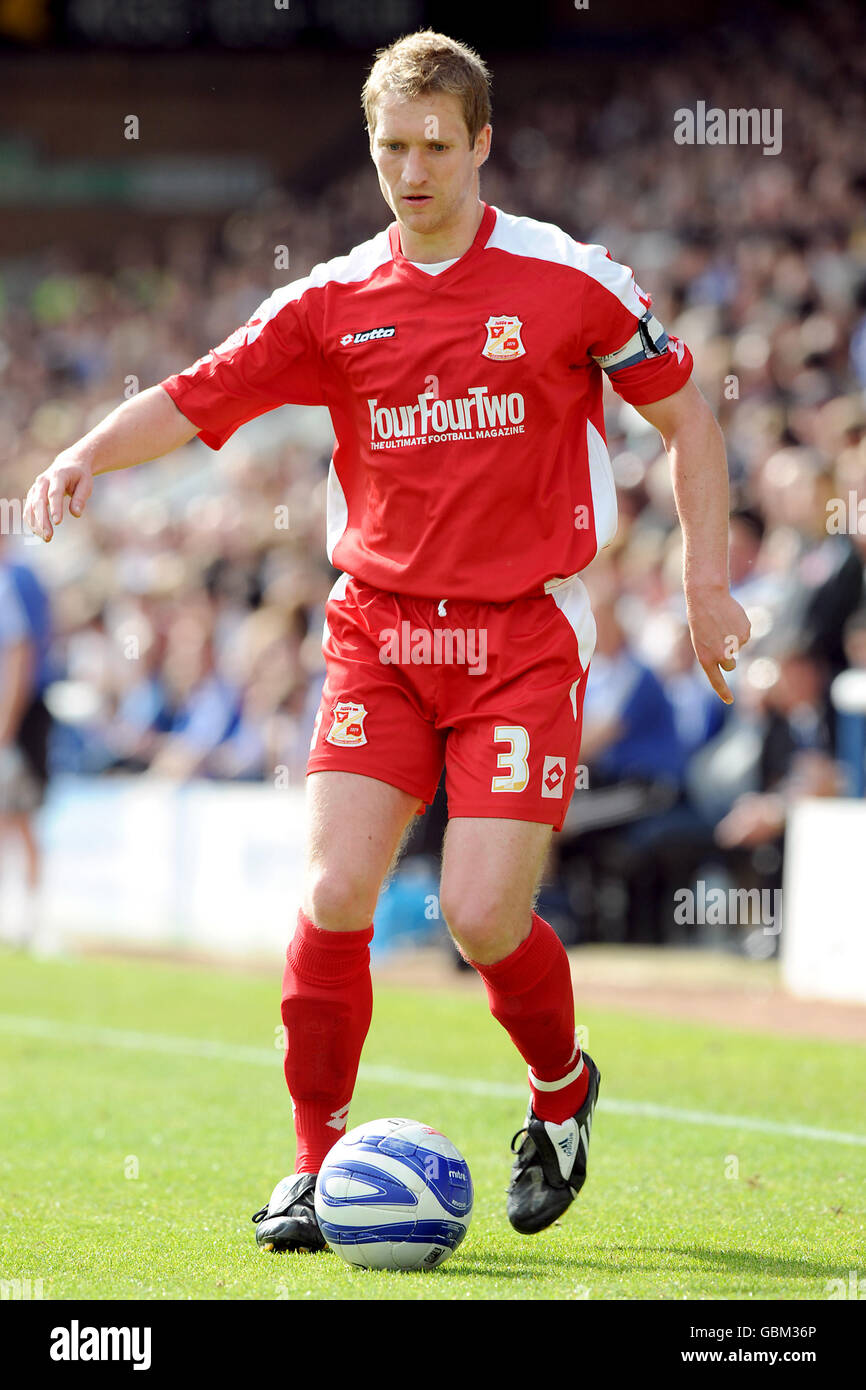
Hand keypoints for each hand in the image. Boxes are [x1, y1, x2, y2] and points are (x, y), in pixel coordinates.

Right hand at [24, 453, 93, 541]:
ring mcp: (36, 487)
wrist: (68, 463)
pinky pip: (29, 508)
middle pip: (39, 501)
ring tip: (46, 538)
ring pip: (31, 506)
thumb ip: (80, 498)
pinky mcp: (33, 493)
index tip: (57, 522)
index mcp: (58, 475)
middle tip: (48, 536)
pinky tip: (38, 532)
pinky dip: (32, 521)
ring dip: (36, 523)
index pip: (54, 493)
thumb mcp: (86, 484)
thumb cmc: (80, 476)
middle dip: (42, 520)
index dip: (55, 508)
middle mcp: (43, 481)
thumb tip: (76, 514)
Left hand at [685, 582, 750, 703]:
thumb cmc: (700, 619)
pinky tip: (729, 618)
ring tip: (721, 624)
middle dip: (728, 657)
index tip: (729, 701)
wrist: (707, 598)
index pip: (716, 681)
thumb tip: (731, 660)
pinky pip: (744, 635)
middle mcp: (722, 656)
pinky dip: (738, 628)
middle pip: (730, 665)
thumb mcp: (701, 640)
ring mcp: (735, 646)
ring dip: (731, 639)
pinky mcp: (746, 634)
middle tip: (719, 641)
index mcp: (706, 659)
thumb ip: (714, 654)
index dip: (723, 691)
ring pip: (737, 648)